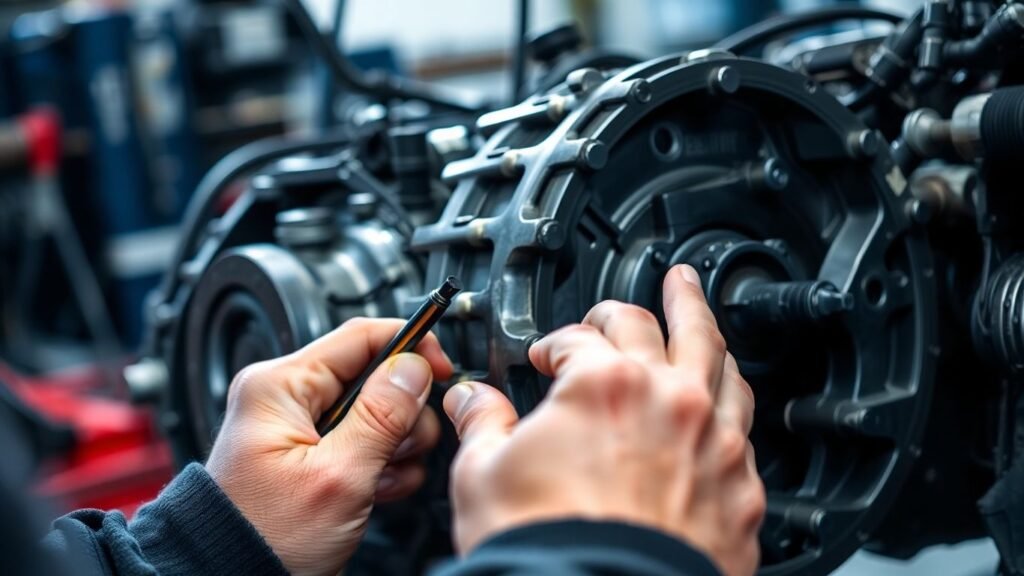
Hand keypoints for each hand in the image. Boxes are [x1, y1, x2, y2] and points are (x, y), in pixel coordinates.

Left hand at [206, 318, 452, 575]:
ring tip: (380, 479)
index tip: (444, 370)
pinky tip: (374, 490)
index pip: (361, 336)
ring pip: (378, 412)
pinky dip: (381, 465)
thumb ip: (382, 414)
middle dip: (403, 415)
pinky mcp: (313, 454)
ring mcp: (302, 427)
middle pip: (376, 376)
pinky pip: (366, 441)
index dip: (411, 347)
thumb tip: (415, 366)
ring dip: (395, 447)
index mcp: (281, 386)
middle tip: (398, 450)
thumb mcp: (338, 475)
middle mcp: (289, 398)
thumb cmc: (265, 537)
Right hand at [442, 264, 764, 575]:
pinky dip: (727, 395)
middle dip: (619, 312)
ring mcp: (714, 441)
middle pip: (650, 325)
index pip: (575, 338)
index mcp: (604, 385)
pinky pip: (744, 421)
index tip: (542, 359)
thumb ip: (481, 424)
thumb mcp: (484, 477)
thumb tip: (469, 402)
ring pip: (715, 356)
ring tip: (691, 295)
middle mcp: (668, 400)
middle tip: (610, 309)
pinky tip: (722, 393)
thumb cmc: (550, 552)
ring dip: (698, 318)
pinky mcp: (742, 487)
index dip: (551, 346)